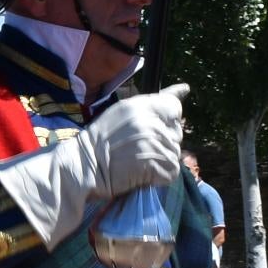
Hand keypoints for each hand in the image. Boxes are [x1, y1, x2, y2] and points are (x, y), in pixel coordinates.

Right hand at [0, 83, 189, 253]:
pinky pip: (171, 172)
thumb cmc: (98, 141)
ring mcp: (157, 144)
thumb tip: (185, 89)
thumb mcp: (122, 112)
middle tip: (137, 149)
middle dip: (163, 141)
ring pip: (174, 153)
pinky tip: (141, 175)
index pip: (174, 107)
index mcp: (143, 105)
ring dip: (160, 161)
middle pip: (176, 133)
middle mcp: (152, 122)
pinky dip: (159, 177)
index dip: (168, 120)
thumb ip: (153, 103)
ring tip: (136, 163)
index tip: (155, 128)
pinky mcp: (159, 166)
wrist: (82, 166)